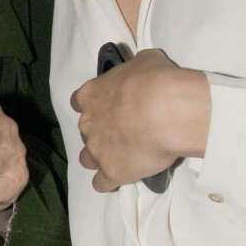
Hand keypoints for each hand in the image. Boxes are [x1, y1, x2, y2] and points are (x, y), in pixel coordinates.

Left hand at [70, 49, 210, 191]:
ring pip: (87, 159)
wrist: (166, 111)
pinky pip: (101, 184)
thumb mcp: (146, 61)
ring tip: (120, 157)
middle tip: (123, 132)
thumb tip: (142, 70)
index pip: (79, 101)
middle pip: (85, 132)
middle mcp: (88, 123)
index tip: (106, 108)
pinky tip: (119, 179)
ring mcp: (97, 150)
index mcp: (91, 95)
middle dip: (100, 133)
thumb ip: (136, 69)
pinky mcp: (111, 172)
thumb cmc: (156, 82)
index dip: (93, 106)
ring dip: (99, 158)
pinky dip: (109, 182)